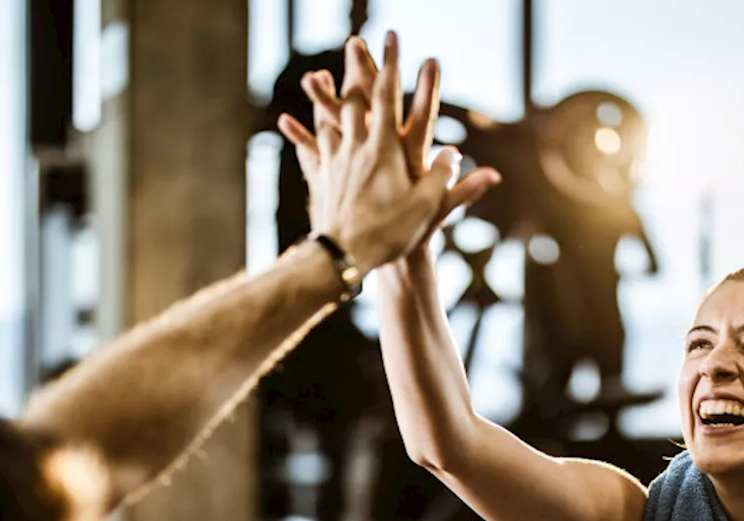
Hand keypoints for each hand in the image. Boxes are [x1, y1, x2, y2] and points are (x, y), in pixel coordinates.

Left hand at [277, 33, 500, 268]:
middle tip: (355, 44)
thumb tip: (455, 152)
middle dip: (357, 69)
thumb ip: (447, 178)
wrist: (343, 255)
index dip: (393, 67)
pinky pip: (311, 149)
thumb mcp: (429, 207)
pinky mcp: (322, 177)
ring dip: (324, 96)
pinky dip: (302, 134)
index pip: (390, 98)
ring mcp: (335, 161)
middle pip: (354, 99)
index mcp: (384, 149)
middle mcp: (356, 147)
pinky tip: (288, 125)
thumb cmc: (390, 232)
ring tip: (316, 77)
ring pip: (329, 120)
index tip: (394, 43)